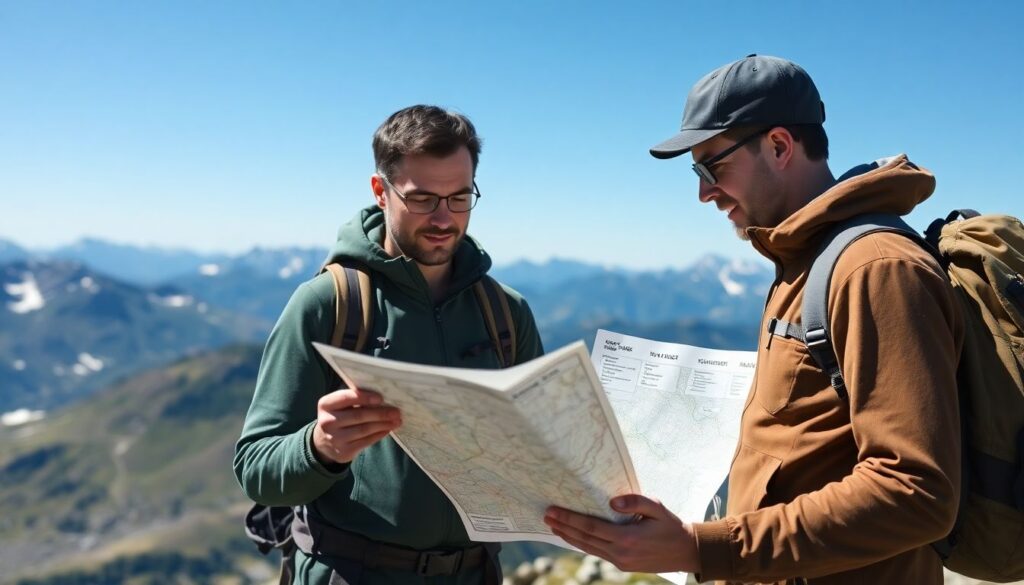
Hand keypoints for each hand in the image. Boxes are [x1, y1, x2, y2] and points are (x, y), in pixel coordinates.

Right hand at [312, 387, 401, 464]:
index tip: (380, 398)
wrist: (324, 442)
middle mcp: (327, 422)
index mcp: (325, 405)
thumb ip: (355, 399)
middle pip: (359, 415)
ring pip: (364, 430)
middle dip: (380, 413)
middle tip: (396, 411)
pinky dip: (379, 434)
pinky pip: (366, 441)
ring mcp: (334, 438)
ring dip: (383, 425)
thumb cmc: (339, 416)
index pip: (346, 398)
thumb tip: (383, 398)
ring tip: (396, 421)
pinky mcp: (343, 451)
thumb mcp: (340, 405)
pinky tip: (387, 429)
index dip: (364, 397)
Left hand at [544, 494, 699, 573]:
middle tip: (546, 516)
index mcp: (627, 538)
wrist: (687, 552)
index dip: (569, 519)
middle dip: (563, 527)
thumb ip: (635, 501)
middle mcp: (621, 552)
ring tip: (553, 526)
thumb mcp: (657, 507)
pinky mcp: (623, 565)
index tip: (553, 511)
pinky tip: (574, 536)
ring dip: (569, 537)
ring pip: (588, 548)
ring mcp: (621, 561)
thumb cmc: (671, 526)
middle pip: (584, 539)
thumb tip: (612, 501)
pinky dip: (583, 543)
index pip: (590, 527)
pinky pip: (597, 553)